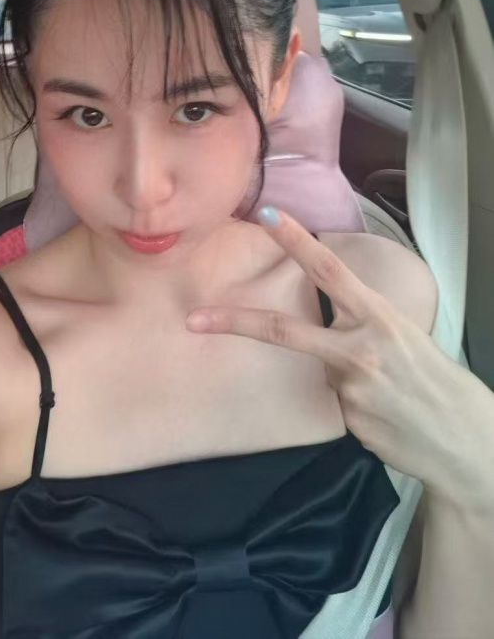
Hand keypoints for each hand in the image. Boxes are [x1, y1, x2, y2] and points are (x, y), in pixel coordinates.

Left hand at [186, 206, 491, 505]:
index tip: (265, 215)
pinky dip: (356, 407)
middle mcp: (360, 350)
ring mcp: (350, 389)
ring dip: (346, 381)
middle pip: (285, 330)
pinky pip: (337, 404)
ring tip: (390, 397)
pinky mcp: (346, 422)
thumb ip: (364, 327)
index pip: (330, 271)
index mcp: (380, 318)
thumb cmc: (438, 382)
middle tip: (193, 319)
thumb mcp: (406, 338)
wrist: (467, 444)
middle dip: (234, 321)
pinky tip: (387, 418)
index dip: (295, 242)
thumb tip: (329, 326)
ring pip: (322, 373)